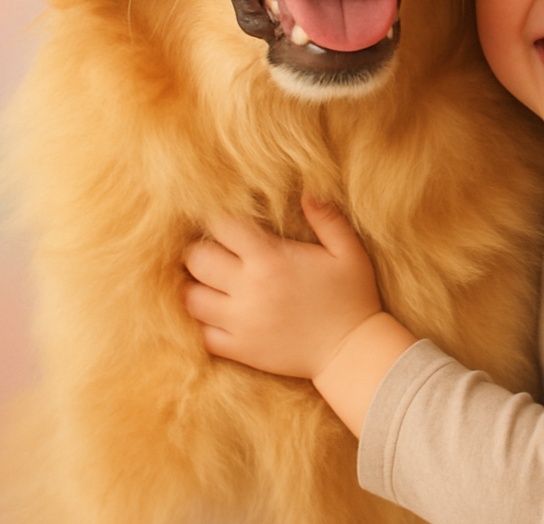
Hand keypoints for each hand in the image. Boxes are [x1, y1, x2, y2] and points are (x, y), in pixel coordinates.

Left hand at [184, 196, 382, 378]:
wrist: (351, 351)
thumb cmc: (352, 296)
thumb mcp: (348, 251)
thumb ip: (327, 218)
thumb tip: (307, 191)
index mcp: (271, 260)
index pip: (223, 227)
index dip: (219, 218)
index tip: (226, 219)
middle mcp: (249, 289)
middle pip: (197, 260)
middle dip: (200, 248)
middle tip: (213, 248)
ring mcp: (240, 322)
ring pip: (191, 298)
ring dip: (195, 284)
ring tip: (208, 279)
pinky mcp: (239, 349)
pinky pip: (201, 334)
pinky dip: (201, 321)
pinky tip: (213, 311)